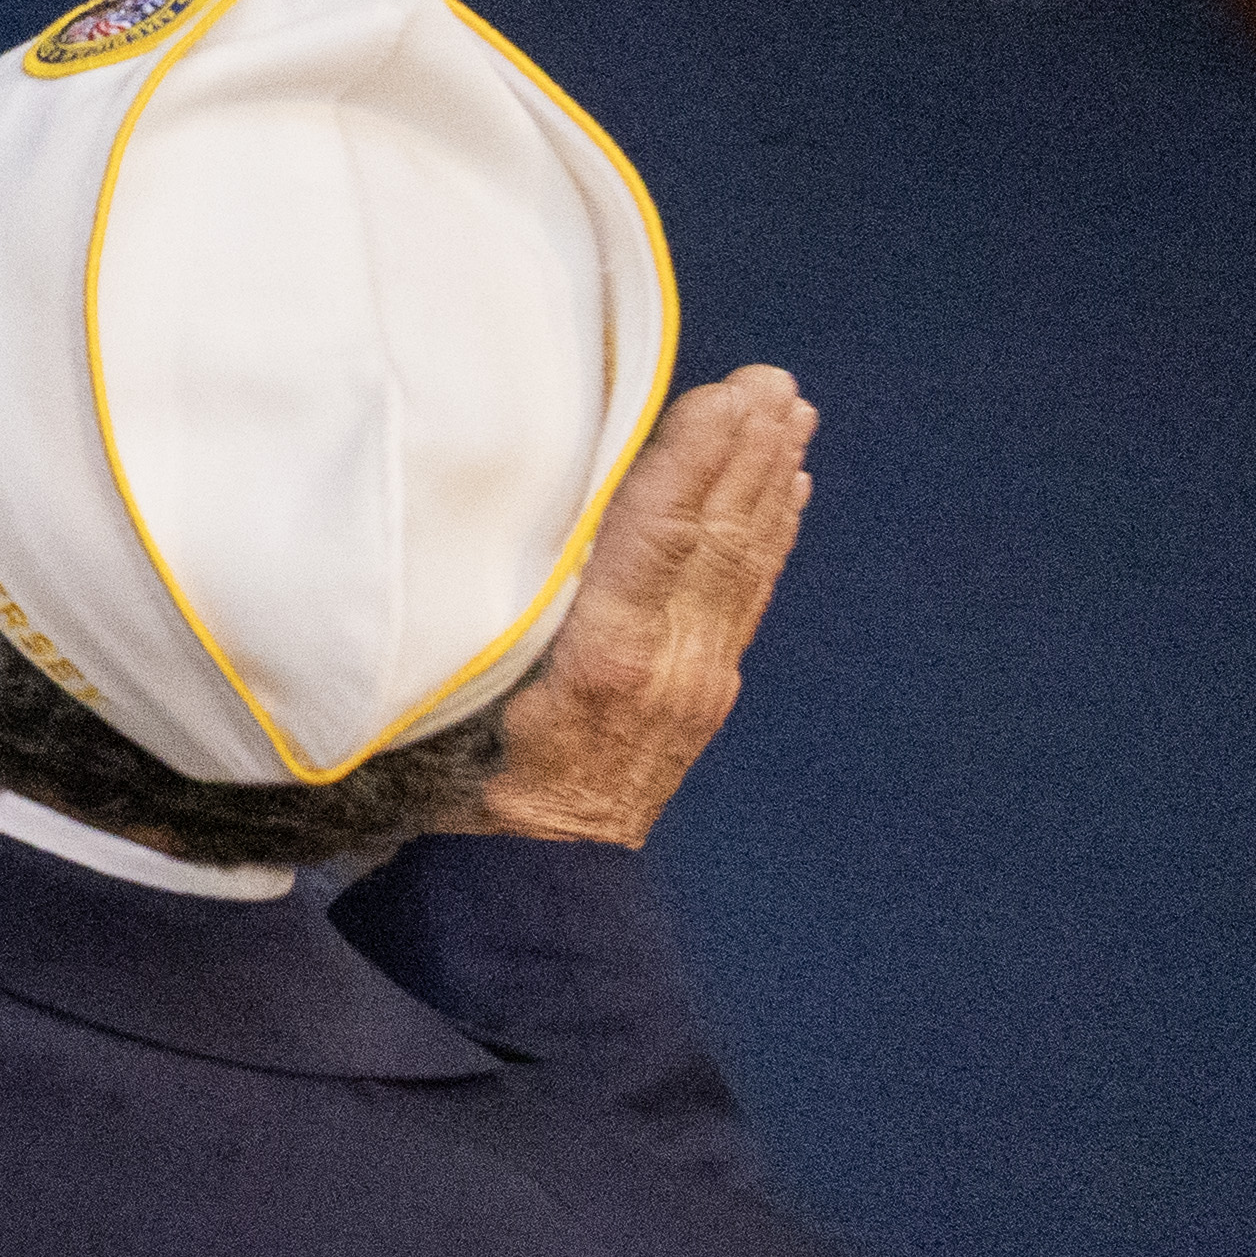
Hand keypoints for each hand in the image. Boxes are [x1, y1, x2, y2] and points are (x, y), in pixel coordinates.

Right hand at [454, 375, 809, 846]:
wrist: (537, 873)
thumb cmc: (472, 778)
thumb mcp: (466, 692)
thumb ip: (501, 611)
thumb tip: (524, 516)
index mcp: (607, 656)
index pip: (661, 536)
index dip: (695, 461)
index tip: (725, 394)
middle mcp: (670, 662)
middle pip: (716, 539)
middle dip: (745, 454)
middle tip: (774, 383)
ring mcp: (698, 679)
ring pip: (741, 562)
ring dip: (766, 481)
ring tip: (789, 415)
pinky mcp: (706, 691)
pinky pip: (746, 596)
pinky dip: (770, 535)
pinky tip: (785, 493)